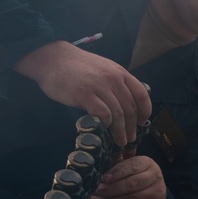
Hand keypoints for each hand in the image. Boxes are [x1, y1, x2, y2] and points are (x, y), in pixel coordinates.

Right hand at [14, 40, 151, 146]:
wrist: (53, 58)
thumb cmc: (78, 67)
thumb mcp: (104, 69)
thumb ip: (117, 83)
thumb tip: (128, 104)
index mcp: (121, 73)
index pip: (141, 95)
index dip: (144, 112)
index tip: (141, 123)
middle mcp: (113, 79)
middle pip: (130, 108)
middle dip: (132, 127)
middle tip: (130, 138)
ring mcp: (99, 86)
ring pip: (118, 114)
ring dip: (120, 131)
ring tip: (119, 140)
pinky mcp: (84, 94)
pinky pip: (103, 113)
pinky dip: (106, 124)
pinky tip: (104, 128)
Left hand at [90, 156, 165, 198]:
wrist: (154, 191)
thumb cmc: (136, 175)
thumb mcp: (129, 166)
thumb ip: (117, 166)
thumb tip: (97, 171)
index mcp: (147, 163)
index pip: (132, 166)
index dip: (117, 173)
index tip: (103, 178)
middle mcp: (154, 176)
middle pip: (131, 184)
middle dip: (110, 189)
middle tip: (95, 191)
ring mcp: (156, 192)